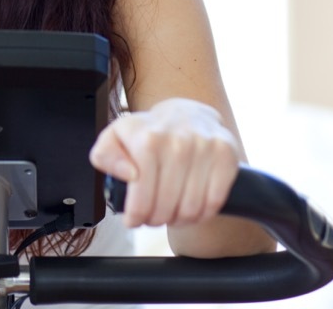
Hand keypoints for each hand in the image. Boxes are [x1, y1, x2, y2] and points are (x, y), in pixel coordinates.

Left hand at [89, 98, 241, 228]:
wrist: (186, 113)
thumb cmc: (147, 131)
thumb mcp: (114, 138)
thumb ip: (105, 156)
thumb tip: (128, 175)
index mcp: (148, 140)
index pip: (141, 201)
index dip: (136, 217)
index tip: (135, 219)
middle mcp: (178, 142)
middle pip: (166, 209)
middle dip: (156, 220)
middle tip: (153, 216)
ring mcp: (205, 147)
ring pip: (191, 210)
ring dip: (179, 219)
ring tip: (172, 211)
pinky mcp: (226, 154)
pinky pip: (215, 202)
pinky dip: (203, 213)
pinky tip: (192, 206)